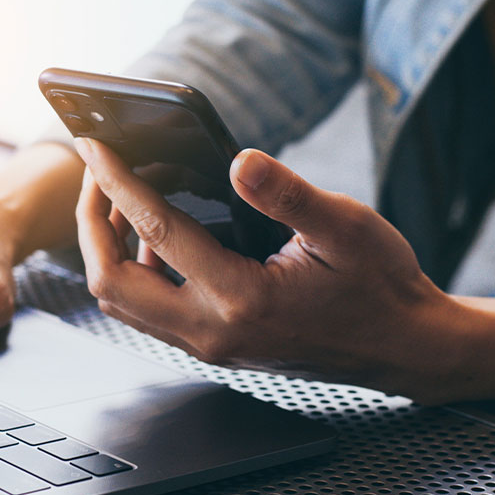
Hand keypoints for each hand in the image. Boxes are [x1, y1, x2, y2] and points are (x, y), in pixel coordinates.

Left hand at [74, 137, 462, 403]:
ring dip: (106, 250)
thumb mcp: (347, 228)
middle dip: (90, 224)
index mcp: (241, 298)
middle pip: (111, 282)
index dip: (118, 183)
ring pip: (122, 303)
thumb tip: (239, 160)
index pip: (155, 232)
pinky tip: (153, 236)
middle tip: (98, 175)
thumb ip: (289, 194)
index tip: (94, 147)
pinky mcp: (212, 344)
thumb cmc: (380, 286)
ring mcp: (208, 344)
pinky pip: (146, 312)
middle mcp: (212, 330)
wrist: (405, 347)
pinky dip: (131, 271)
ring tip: (118, 198)